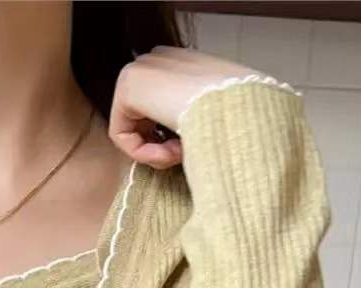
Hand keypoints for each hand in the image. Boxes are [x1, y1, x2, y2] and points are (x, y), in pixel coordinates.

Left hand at [109, 46, 258, 168]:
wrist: (238, 109)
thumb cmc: (235, 118)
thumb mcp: (216, 116)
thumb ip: (191, 122)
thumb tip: (179, 142)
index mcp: (181, 63)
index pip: (159, 111)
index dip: (174, 140)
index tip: (193, 146)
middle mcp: (158, 59)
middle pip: (143, 122)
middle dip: (163, 147)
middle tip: (185, 153)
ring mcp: (140, 68)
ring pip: (134, 132)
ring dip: (158, 153)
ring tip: (181, 152)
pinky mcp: (127, 86)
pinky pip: (122, 137)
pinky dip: (144, 155)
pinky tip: (169, 152)